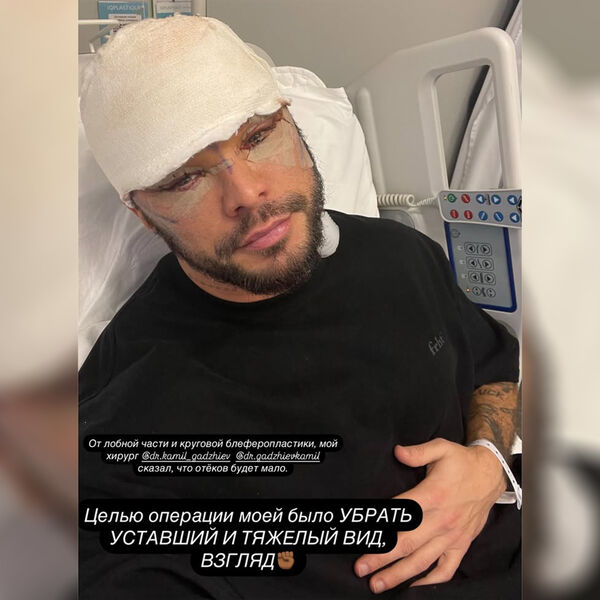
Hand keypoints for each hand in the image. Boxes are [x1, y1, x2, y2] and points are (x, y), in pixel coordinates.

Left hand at [354, 438, 504, 592]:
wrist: (491, 474)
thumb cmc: (462, 461)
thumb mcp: (441, 447)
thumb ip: (418, 452)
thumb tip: (397, 452)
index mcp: (433, 495)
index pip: (400, 513)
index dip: (380, 523)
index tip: (363, 534)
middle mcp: (441, 520)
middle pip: (406, 543)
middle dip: (381, 557)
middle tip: (360, 568)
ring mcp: (452, 536)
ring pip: (422, 561)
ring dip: (398, 575)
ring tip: (378, 584)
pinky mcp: (461, 544)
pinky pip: (446, 569)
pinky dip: (430, 581)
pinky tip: (413, 587)